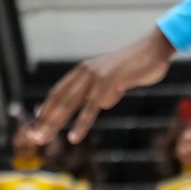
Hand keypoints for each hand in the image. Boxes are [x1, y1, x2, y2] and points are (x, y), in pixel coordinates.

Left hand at [31, 26, 176, 145]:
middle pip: (59, 100)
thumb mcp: (115, 81)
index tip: (36, 124)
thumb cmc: (136, 66)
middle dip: (45, 120)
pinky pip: (91, 107)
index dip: (46, 109)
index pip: (58, 92)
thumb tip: (101, 104)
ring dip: (55, 123)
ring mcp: (96, 76)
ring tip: (44, 139)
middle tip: (34, 138)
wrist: (156, 50)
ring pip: (70, 104)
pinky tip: (74, 136)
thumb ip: (104, 92)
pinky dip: (81, 123)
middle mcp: (85, 72)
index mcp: (83, 71)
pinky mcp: (108, 82)